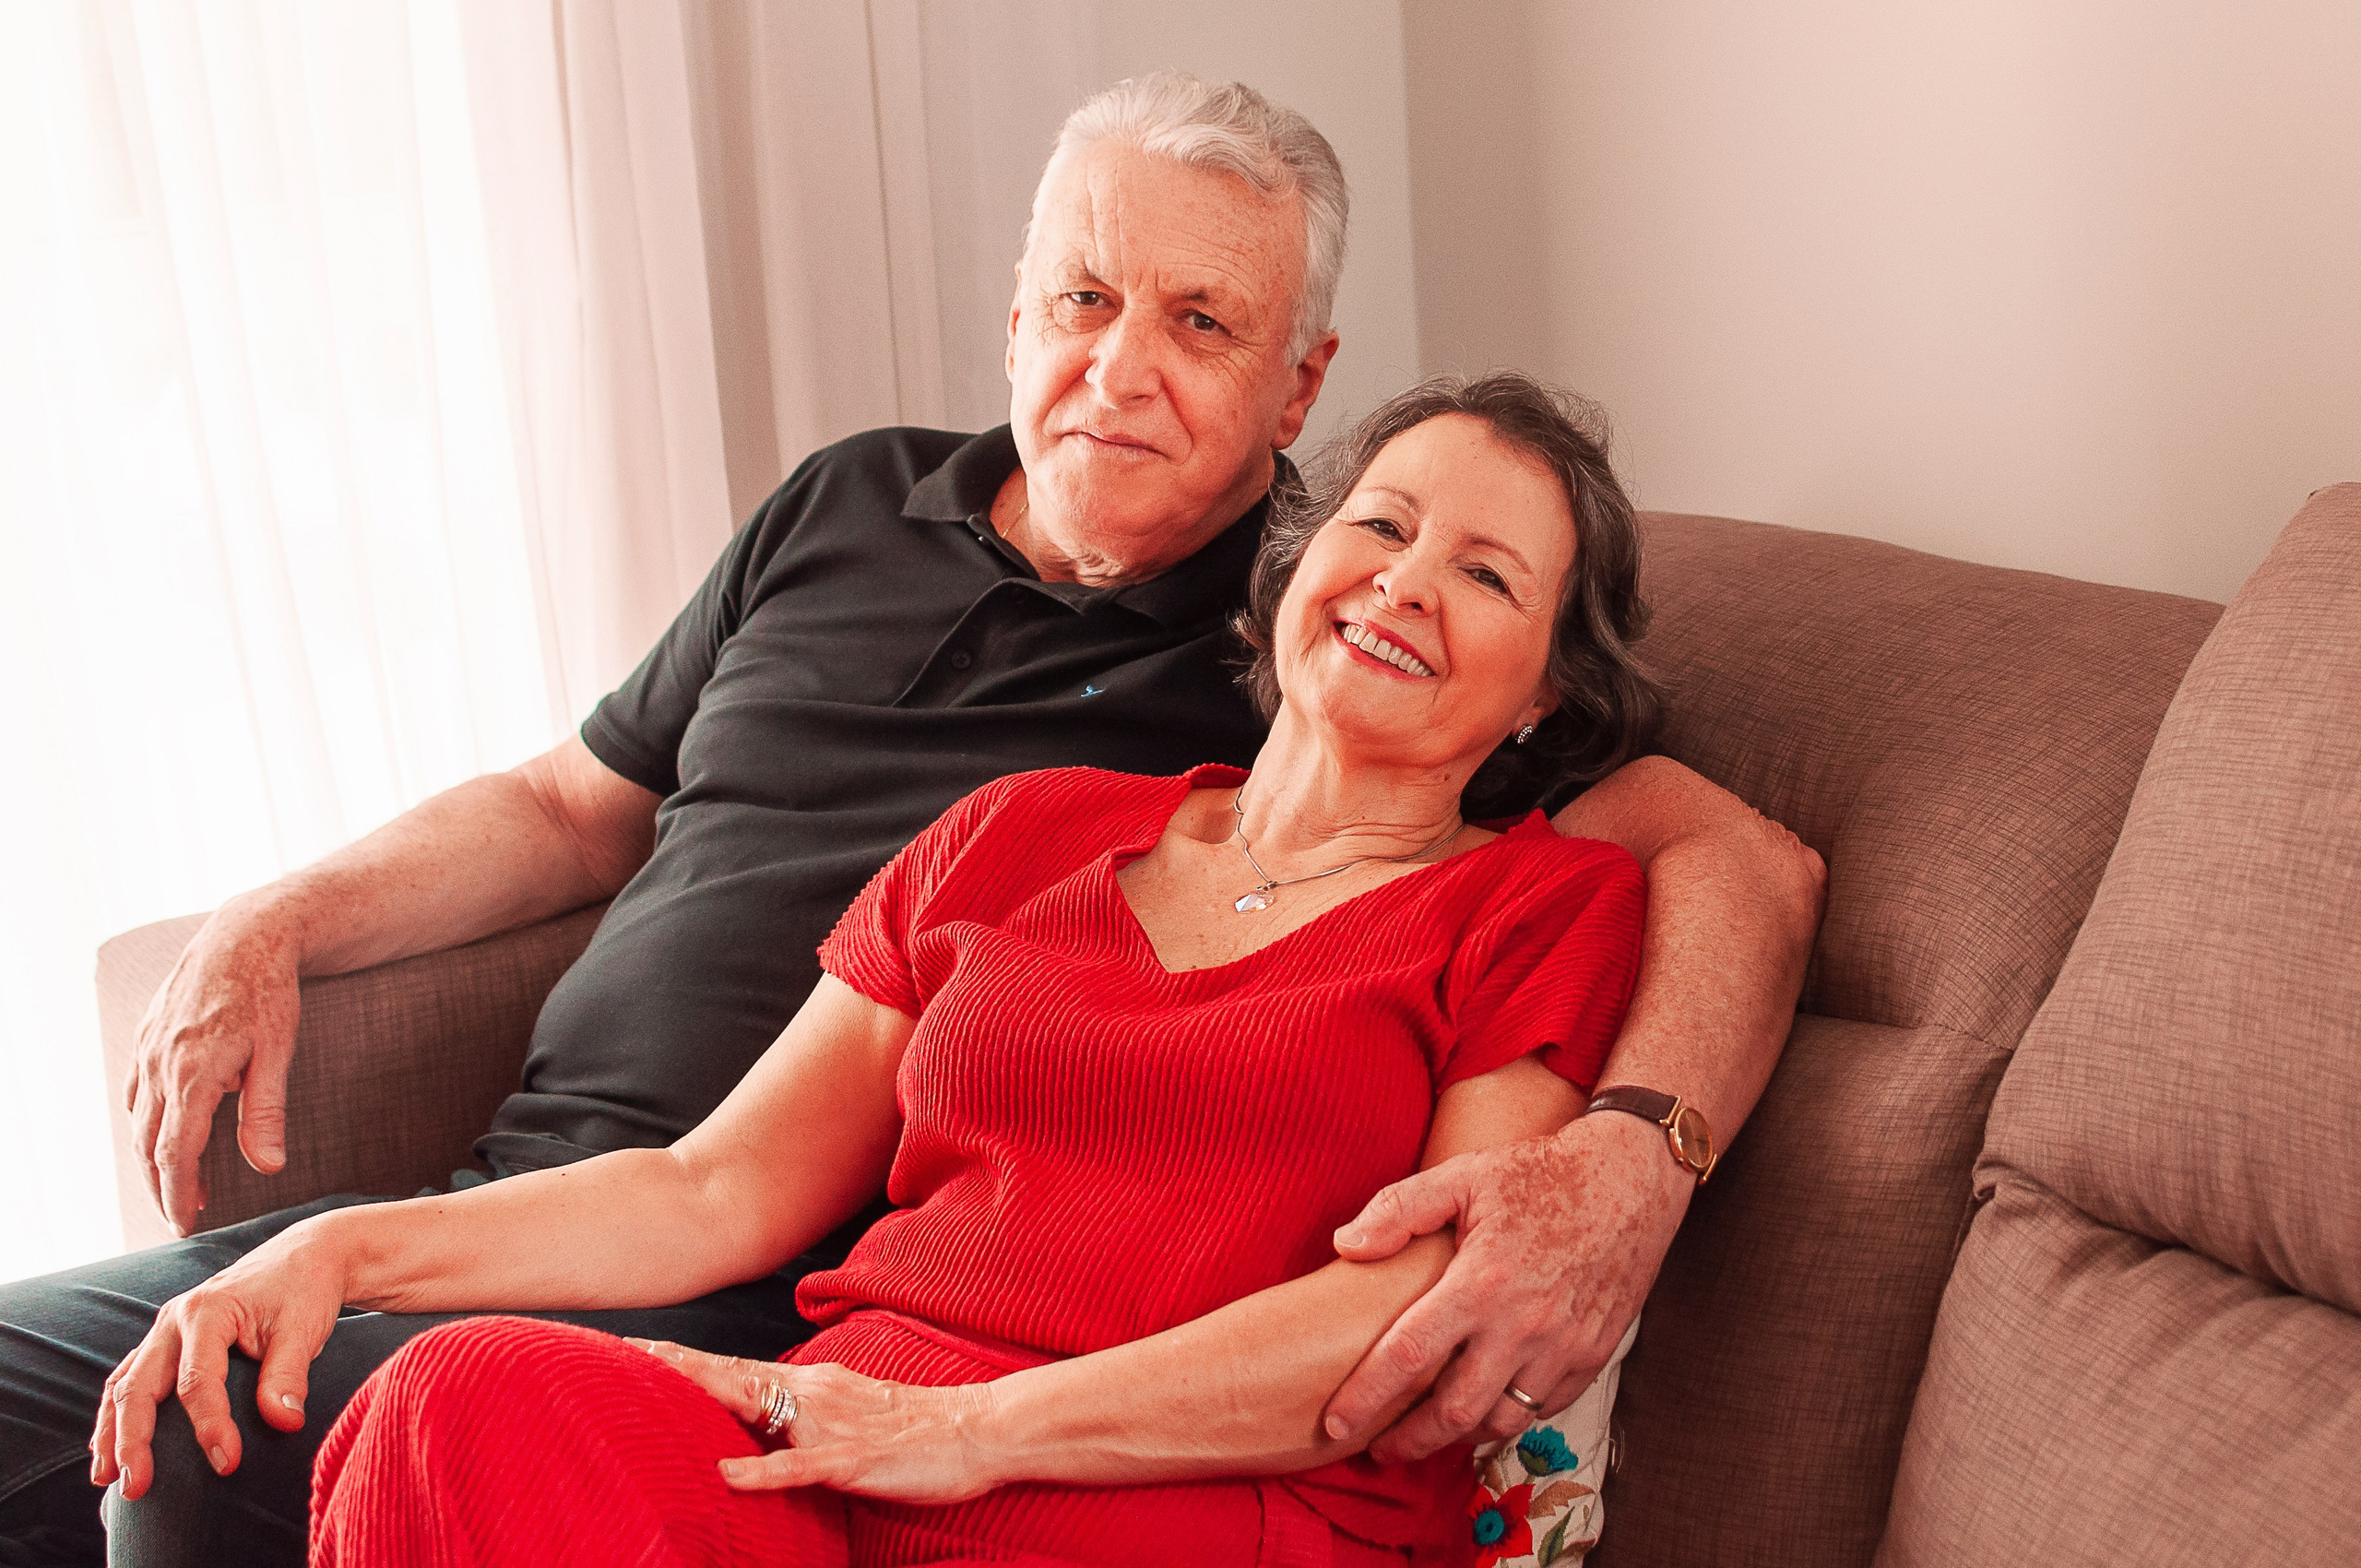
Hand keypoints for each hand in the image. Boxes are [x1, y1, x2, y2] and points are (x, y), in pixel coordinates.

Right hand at [90, 1218, 346, 1498]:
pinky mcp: (167, 1340)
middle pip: (139, 1386)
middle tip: (137, 1488)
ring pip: (123, 1384)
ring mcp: (165, 1329)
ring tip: (105, 1479)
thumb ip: (289, 1376)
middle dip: (132, 1441)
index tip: (227, 1464)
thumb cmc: (304, 1291)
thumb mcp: (304, 1328)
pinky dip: (117, 1413)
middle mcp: (174, 1319)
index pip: (197, 1381)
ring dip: (111, 1432)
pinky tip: (110, 1446)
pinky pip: (130, 1378)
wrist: (305, 1256)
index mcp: (207, 1311)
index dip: (210, 1426)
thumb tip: (284, 1424)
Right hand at [126, 906, 303, 1234]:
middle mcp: (160, 1065)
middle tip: (181, 1219)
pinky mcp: (147, 1037)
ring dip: (154, 1159)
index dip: (178, 1194)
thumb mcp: (278, 1052)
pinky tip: (165, 1136)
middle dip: (163, 1187)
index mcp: (193, 1074)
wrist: (245, 934)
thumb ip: (267, 1112)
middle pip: (149, 1145)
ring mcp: (148, 1050)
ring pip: (139, 1121)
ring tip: (179, 1187)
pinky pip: (137, 1092)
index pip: (175, 1153)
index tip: (185, 1225)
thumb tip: (268, 1167)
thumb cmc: (269, 992)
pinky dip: (147, 1123)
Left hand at [625, 1340, 1000, 1503]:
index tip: (640, 1347)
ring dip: (706, 1398)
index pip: (738, 1368)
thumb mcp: (852, 1412)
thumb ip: (809, 1415)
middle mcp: (815, 1395)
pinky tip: (725, 1474)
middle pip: (734, 1376)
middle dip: (679, 1366)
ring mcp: (832, 1426)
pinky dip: (759, 1471)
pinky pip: (798, 1467)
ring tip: (657, 1389)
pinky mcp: (852, 1459)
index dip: (688, 1359)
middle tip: (628, 1351)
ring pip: (758, 1409)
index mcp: (813, 1384)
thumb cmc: (916, 1427)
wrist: (977, 1428)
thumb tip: (769, 1426)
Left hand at [1323, 1110, 1689, 1461]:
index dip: (1366, 1397)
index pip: (1408, 1355)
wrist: (1630, 1179)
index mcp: (1481, 1282)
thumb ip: (1398, 1210)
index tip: (1336, 1423)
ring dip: (1460, 1436)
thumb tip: (1346, 1246)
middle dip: (1410, 1441)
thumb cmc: (1541, 1174)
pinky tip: (1486, 1406)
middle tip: (1380, 1450)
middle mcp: (1524, 1325)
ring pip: (1503, 1420)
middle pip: (1455, 1411)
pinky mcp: (1593, 1354)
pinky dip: (1510, 1416)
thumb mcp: (1463, 1175)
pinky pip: (1544, 1408)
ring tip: (1430, 1433)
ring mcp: (1564, 1346)